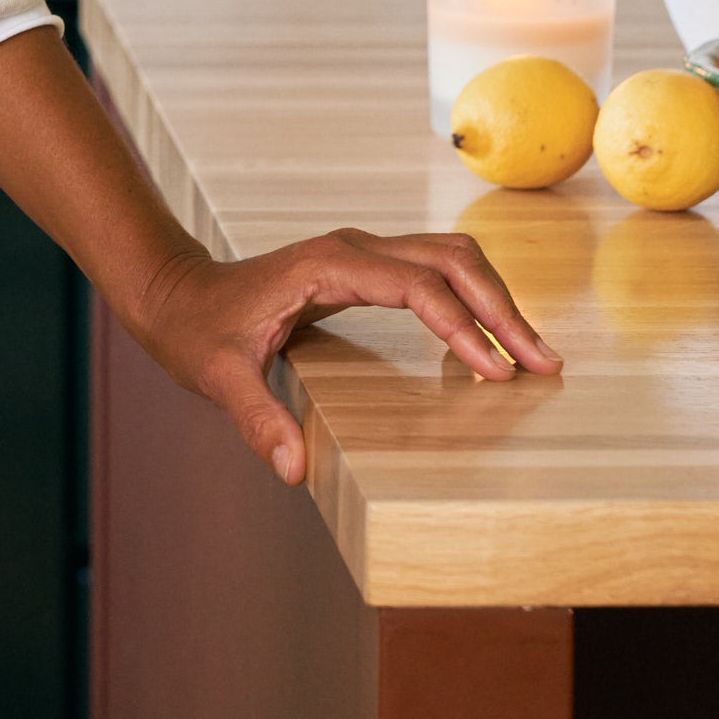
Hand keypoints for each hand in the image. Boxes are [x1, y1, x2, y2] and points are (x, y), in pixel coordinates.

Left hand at [134, 226, 562, 487]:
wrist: (175, 293)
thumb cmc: (195, 330)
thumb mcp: (217, 376)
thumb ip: (254, 416)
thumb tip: (293, 468)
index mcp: (327, 265)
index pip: (417, 285)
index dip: (461, 326)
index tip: (497, 372)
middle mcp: (353, 249)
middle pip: (451, 260)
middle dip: (501, 309)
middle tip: (543, 365)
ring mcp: (363, 255)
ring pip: (451, 258)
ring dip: (496, 300)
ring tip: (533, 357)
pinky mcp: (367, 269)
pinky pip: (437, 273)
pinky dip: (473, 300)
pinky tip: (491, 344)